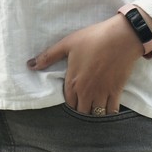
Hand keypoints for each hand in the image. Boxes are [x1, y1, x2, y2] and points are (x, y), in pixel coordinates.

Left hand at [28, 14, 142, 114]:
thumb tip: (30, 65)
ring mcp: (102, 94)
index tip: (74, 96)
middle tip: (84, 102)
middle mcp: (86, 92)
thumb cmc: (93, 38)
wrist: (121, 37)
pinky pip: (111, 111)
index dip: (71, 101)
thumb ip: (49, 56)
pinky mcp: (116, 92)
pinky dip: (109, 113)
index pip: (69, 103)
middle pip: (81, 112)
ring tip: (95, 106)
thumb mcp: (68, 43)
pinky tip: (108, 108)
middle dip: (82, 109)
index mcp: (73, 82)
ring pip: (96, 114)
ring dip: (94, 112)